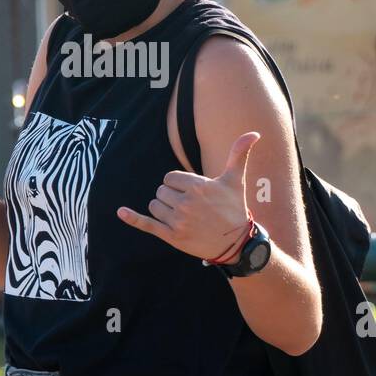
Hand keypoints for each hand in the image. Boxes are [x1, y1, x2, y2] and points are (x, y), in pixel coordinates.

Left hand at [116, 131, 258, 261]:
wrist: (236, 242)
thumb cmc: (235, 208)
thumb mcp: (236, 180)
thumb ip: (239, 154)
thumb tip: (254, 132)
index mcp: (197, 186)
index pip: (169, 177)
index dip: (178, 184)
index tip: (192, 193)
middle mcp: (186, 203)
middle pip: (160, 191)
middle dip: (171, 196)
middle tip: (190, 207)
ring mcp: (178, 221)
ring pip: (155, 205)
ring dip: (163, 209)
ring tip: (182, 216)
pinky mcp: (172, 237)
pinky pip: (147, 224)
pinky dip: (133, 218)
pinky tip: (121, 212)